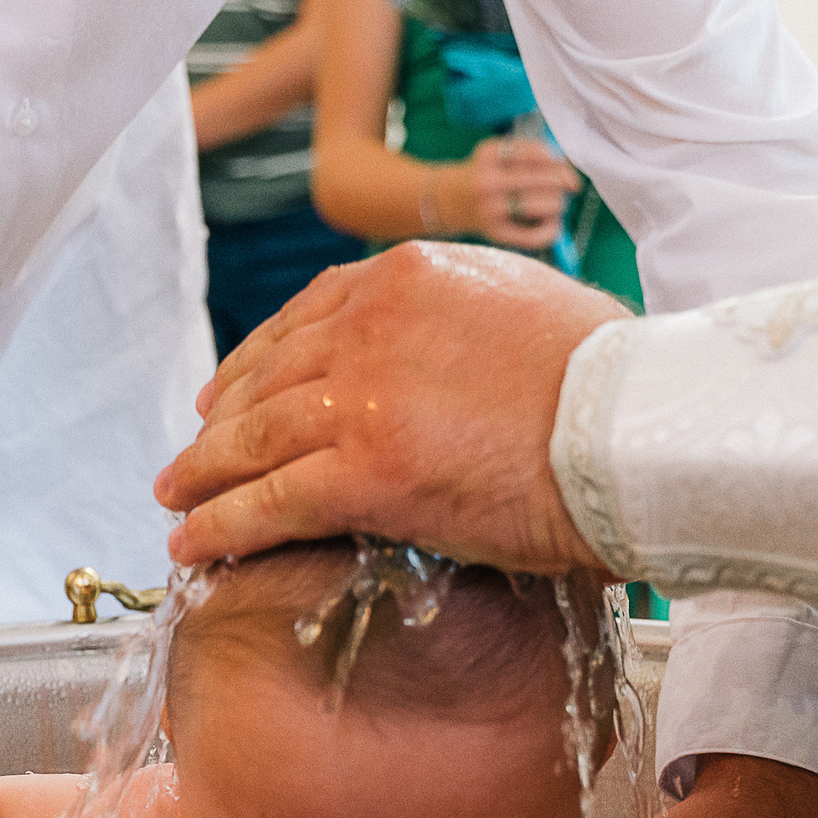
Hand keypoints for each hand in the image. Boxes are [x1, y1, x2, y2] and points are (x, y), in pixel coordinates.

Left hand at [159, 242, 626, 570]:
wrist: (643, 427)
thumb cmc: (622, 385)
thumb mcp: (535, 312)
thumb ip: (473, 323)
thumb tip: (470, 355)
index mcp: (411, 274)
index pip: (310, 313)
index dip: (260, 358)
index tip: (232, 389)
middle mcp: (371, 322)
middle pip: (270, 374)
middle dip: (223, 420)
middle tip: (191, 453)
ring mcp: (362, 395)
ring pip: (254, 437)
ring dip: (203, 473)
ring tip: (174, 498)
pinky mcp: (363, 471)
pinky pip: (268, 500)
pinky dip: (220, 523)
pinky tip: (191, 543)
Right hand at [446, 137, 577, 251]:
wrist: (448, 199)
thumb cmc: (486, 174)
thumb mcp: (499, 153)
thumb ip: (532, 155)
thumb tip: (570, 177)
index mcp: (489, 154)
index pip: (537, 153)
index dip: (559, 162)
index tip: (566, 171)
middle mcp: (487, 181)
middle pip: (546, 180)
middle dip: (563, 184)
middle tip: (563, 190)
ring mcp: (490, 209)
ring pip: (545, 205)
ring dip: (559, 205)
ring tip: (554, 205)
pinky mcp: (494, 233)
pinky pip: (534, 236)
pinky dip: (551, 230)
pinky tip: (552, 225)